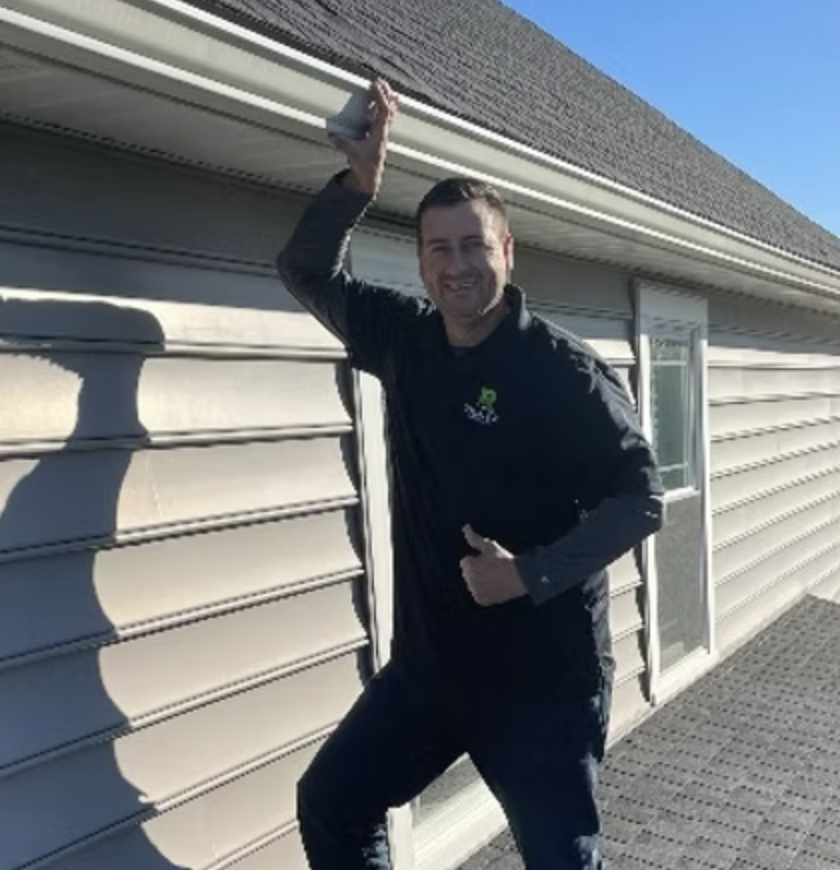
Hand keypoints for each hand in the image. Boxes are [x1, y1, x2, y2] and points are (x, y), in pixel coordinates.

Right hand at [331, 78, 398, 196]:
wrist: (369, 177)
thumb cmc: (364, 166)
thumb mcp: (352, 154)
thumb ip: (342, 143)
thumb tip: (331, 134)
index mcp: (380, 133)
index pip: (383, 110)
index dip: (379, 96)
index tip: (374, 84)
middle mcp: (383, 131)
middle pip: (389, 108)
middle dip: (385, 93)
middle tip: (379, 81)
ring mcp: (381, 133)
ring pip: (388, 112)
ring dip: (387, 99)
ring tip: (385, 87)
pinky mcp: (376, 135)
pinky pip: (382, 118)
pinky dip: (382, 108)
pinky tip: (377, 103)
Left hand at [460, 525, 527, 606]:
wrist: (520, 577)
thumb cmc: (504, 559)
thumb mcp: (489, 546)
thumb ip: (474, 538)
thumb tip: (465, 527)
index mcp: (467, 567)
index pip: (466, 562)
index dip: (478, 560)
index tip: (489, 561)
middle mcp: (468, 581)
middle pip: (468, 574)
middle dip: (477, 571)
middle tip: (493, 569)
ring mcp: (474, 592)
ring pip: (473, 584)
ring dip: (480, 581)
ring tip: (495, 578)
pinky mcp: (481, 600)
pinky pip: (479, 594)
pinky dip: (485, 592)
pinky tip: (495, 587)